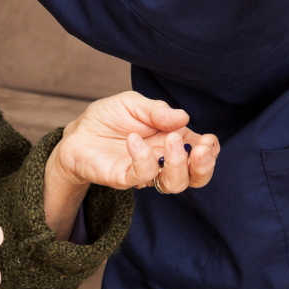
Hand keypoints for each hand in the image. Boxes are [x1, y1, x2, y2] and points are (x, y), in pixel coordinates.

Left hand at [44, 91, 219, 235]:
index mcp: (171, 142)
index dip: (210, 152)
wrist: (77, 131)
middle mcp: (162, 161)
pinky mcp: (124, 178)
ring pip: (174, 183)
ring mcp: (144, 172)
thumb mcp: (133, 104)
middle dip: (203, 165)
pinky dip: (143, 158)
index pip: (200, 155)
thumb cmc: (108, 118)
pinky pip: (141, 176)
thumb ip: (157, 111)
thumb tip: (184, 117)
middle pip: (194, 177)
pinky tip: (134, 140)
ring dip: (178, 164)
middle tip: (198, 147)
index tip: (209, 140)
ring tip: (172, 140)